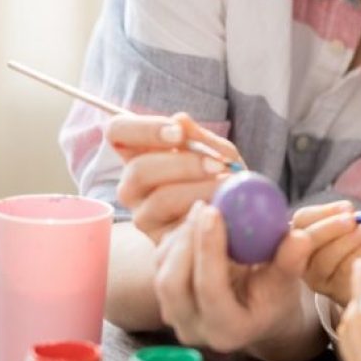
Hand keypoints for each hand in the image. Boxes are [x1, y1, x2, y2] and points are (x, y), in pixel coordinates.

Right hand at [109, 112, 242, 241]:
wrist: (243, 218)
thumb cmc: (223, 178)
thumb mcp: (219, 153)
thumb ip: (201, 139)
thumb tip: (180, 119)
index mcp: (139, 154)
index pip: (117, 132)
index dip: (143, 129)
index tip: (178, 133)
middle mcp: (132, 185)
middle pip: (138, 169)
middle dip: (184, 164)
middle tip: (218, 164)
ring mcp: (142, 215)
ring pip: (160, 199)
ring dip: (200, 189)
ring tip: (228, 185)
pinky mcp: (160, 241)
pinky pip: (179, 227)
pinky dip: (206, 213)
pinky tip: (224, 207)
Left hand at [152, 200, 316, 355]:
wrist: (259, 312)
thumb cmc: (277, 295)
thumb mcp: (289, 280)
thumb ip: (291, 261)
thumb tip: (299, 238)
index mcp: (228, 330)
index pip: (209, 290)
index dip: (209, 250)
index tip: (215, 211)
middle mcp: (195, 329)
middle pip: (173, 283)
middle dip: (186, 240)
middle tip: (204, 206)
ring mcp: (175, 316)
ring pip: (162, 271)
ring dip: (180, 236)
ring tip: (204, 209)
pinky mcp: (166, 299)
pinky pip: (159, 265)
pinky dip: (175, 238)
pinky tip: (197, 220)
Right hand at [292, 201, 360, 306]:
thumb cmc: (355, 245)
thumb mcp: (351, 229)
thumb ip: (351, 220)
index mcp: (302, 235)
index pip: (302, 219)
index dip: (325, 212)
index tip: (348, 208)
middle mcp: (302, 258)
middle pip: (307, 241)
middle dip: (331, 227)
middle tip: (352, 220)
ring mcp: (316, 278)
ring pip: (324, 259)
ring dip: (348, 241)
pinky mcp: (333, 291)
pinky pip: (342, 273)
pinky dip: (358, 255)